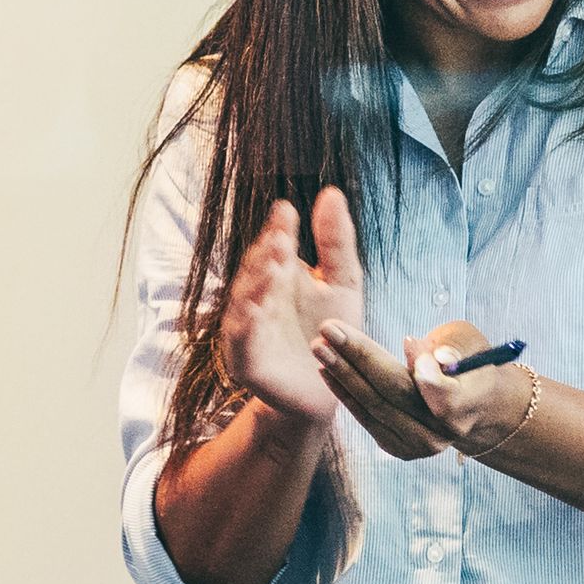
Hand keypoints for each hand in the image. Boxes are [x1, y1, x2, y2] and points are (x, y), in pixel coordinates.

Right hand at [223, 194, 356, 437]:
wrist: (330, 390)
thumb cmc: (333, 334)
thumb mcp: (343, 282)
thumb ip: (336, 242)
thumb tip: (331, 193)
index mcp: (277, 277)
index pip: (273, 247)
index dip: (279, 230)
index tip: (287, 210)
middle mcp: (257, 299)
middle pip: (256, 270)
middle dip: (267, 254)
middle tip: (282, 237)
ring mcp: (248, 330)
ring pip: (244, 301)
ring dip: (255, 283)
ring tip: (272, 265)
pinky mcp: (245, 361)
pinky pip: (240, 339)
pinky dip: (245, 323)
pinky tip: (255, 307)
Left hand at [293, 194, 470, 460]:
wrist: (472, 406)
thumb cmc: (467, 361)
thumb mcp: (468, 344)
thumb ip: (448, 345)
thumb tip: (409, 347)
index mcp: (470, 403)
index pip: (444, 395)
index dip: (421, 370)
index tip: (403, 338)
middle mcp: (444, 432)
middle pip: (396, 394)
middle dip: (358, 358)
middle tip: (328, 330)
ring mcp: (419, 445)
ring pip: (374, 406)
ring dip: (342, 374)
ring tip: (319, 346)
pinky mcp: (398, 448)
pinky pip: (366, 418)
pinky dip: (345, 393)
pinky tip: (326, 370)